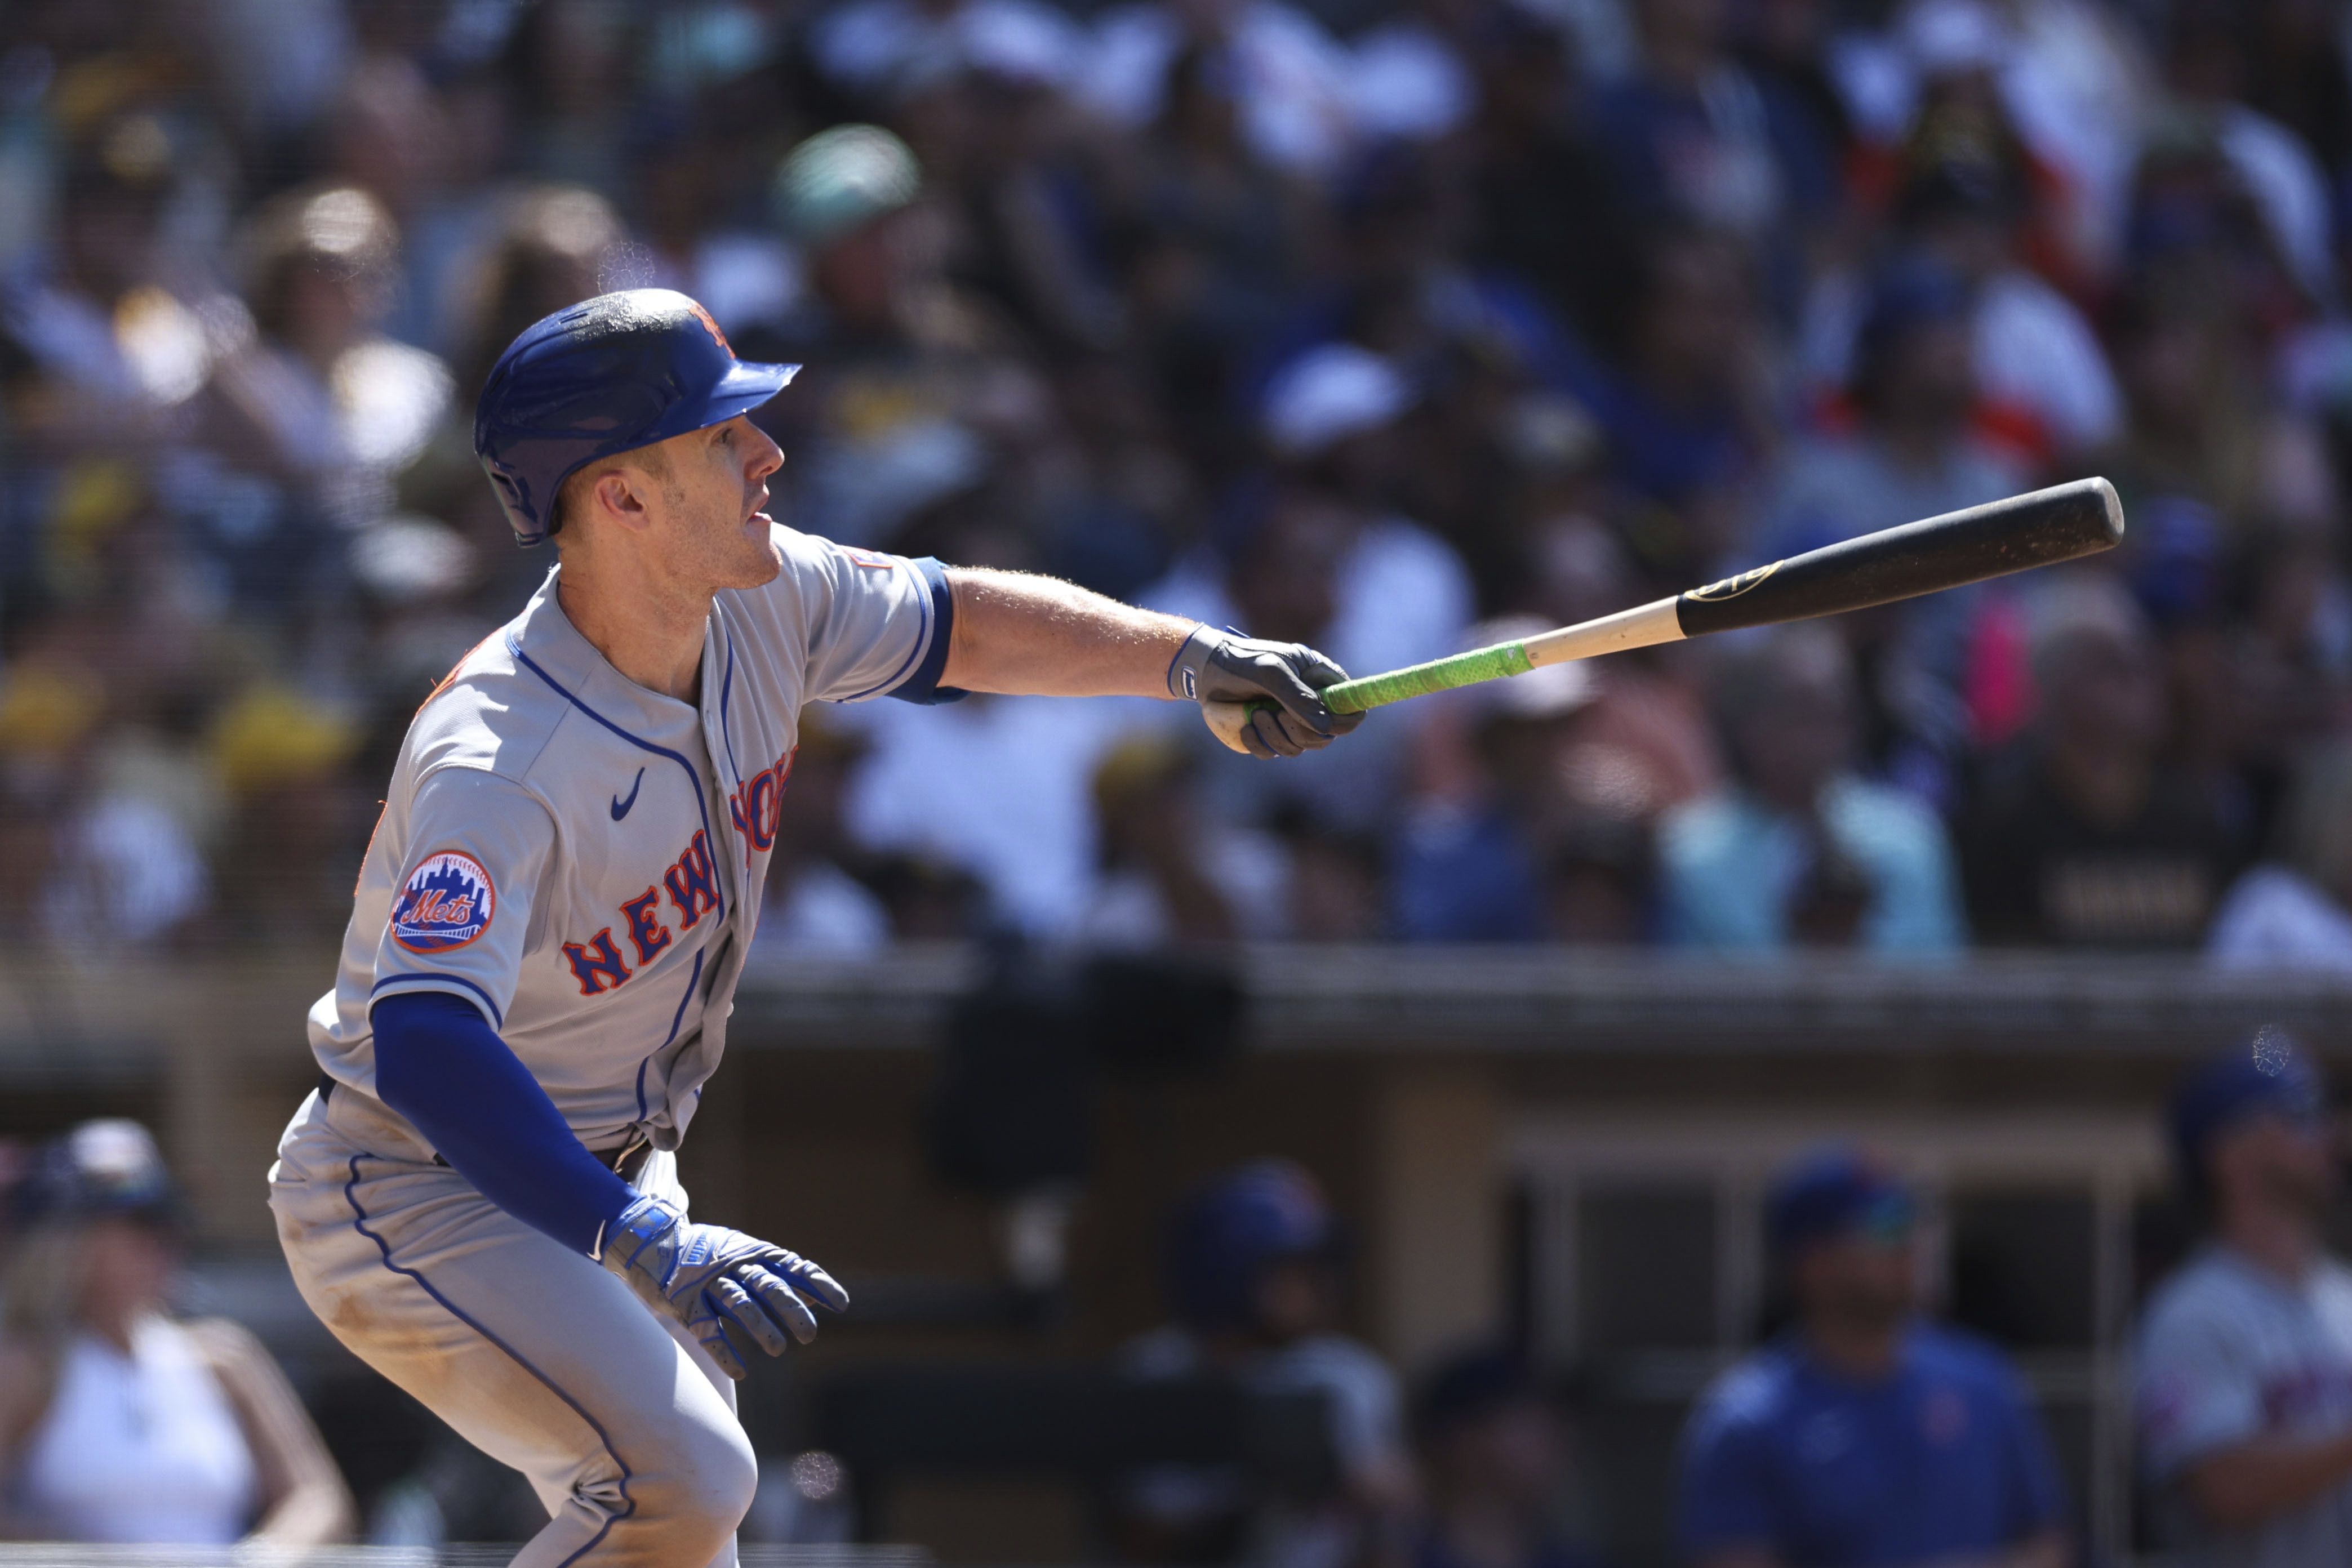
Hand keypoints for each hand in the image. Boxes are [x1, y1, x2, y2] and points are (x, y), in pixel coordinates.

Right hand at [598, 1194, 849, 1378]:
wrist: (654, 1244)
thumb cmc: (710, 1254)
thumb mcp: (747, 1254)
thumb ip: (780, 1273)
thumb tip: (817, 1295)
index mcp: (754, 1253)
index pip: (794, 1267)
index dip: (819, 1285)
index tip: (841, 1305)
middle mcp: (734, 1265)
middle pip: (768, 1287)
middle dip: (791, 1310)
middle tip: (809, 1335)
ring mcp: (708, 1283)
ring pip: (740, 1305)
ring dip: (761, 1328)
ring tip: (779, 1349)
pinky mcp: (685, 1303)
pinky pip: (706, 1330)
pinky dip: (724, 1352)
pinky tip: (741, 1370)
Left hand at [1168, 626, 1364, 758]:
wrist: (1204, 671)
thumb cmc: (1239, 662)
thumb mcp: (1270, 671)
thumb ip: (1298, 697)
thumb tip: (1326, 727)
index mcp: (1318, 677)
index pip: (1350, 704)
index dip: (1346, 720)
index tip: (1329, 726)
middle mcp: (1308, 699)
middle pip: (1327, 734)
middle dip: (1301, 731)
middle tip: (1276, 714)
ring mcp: (1289, 718)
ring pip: (1300, 747)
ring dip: (1276, 736)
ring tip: (1254, 714)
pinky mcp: (1269, 733)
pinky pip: (1275, 752)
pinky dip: (1259, 744)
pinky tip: (1245, 727)